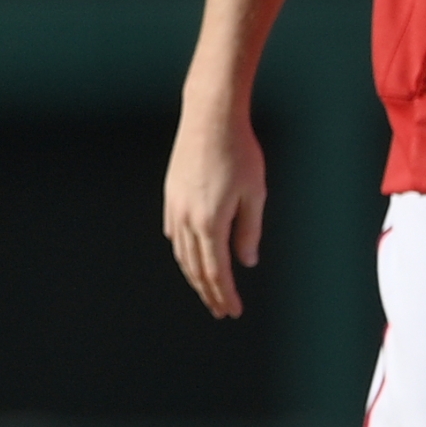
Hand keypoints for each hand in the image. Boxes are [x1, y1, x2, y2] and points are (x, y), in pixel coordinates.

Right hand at [164, 89, 266, 318]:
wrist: (210, 116)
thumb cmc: (239, 151)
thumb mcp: (254, 193)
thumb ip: (249, 231)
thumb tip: (246, 262)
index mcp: (210, 222)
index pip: (217, 272)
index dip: (225, 295)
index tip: (233, 310)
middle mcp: (188, 219)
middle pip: (195, 268)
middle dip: (209, 293)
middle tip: (220, 310)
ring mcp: (175, 205)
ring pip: (182, 253)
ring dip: (193, 276)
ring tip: (206, 290)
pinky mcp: (171, 192)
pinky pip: (174, 231)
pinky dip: (182, 250)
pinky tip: (188, 254)